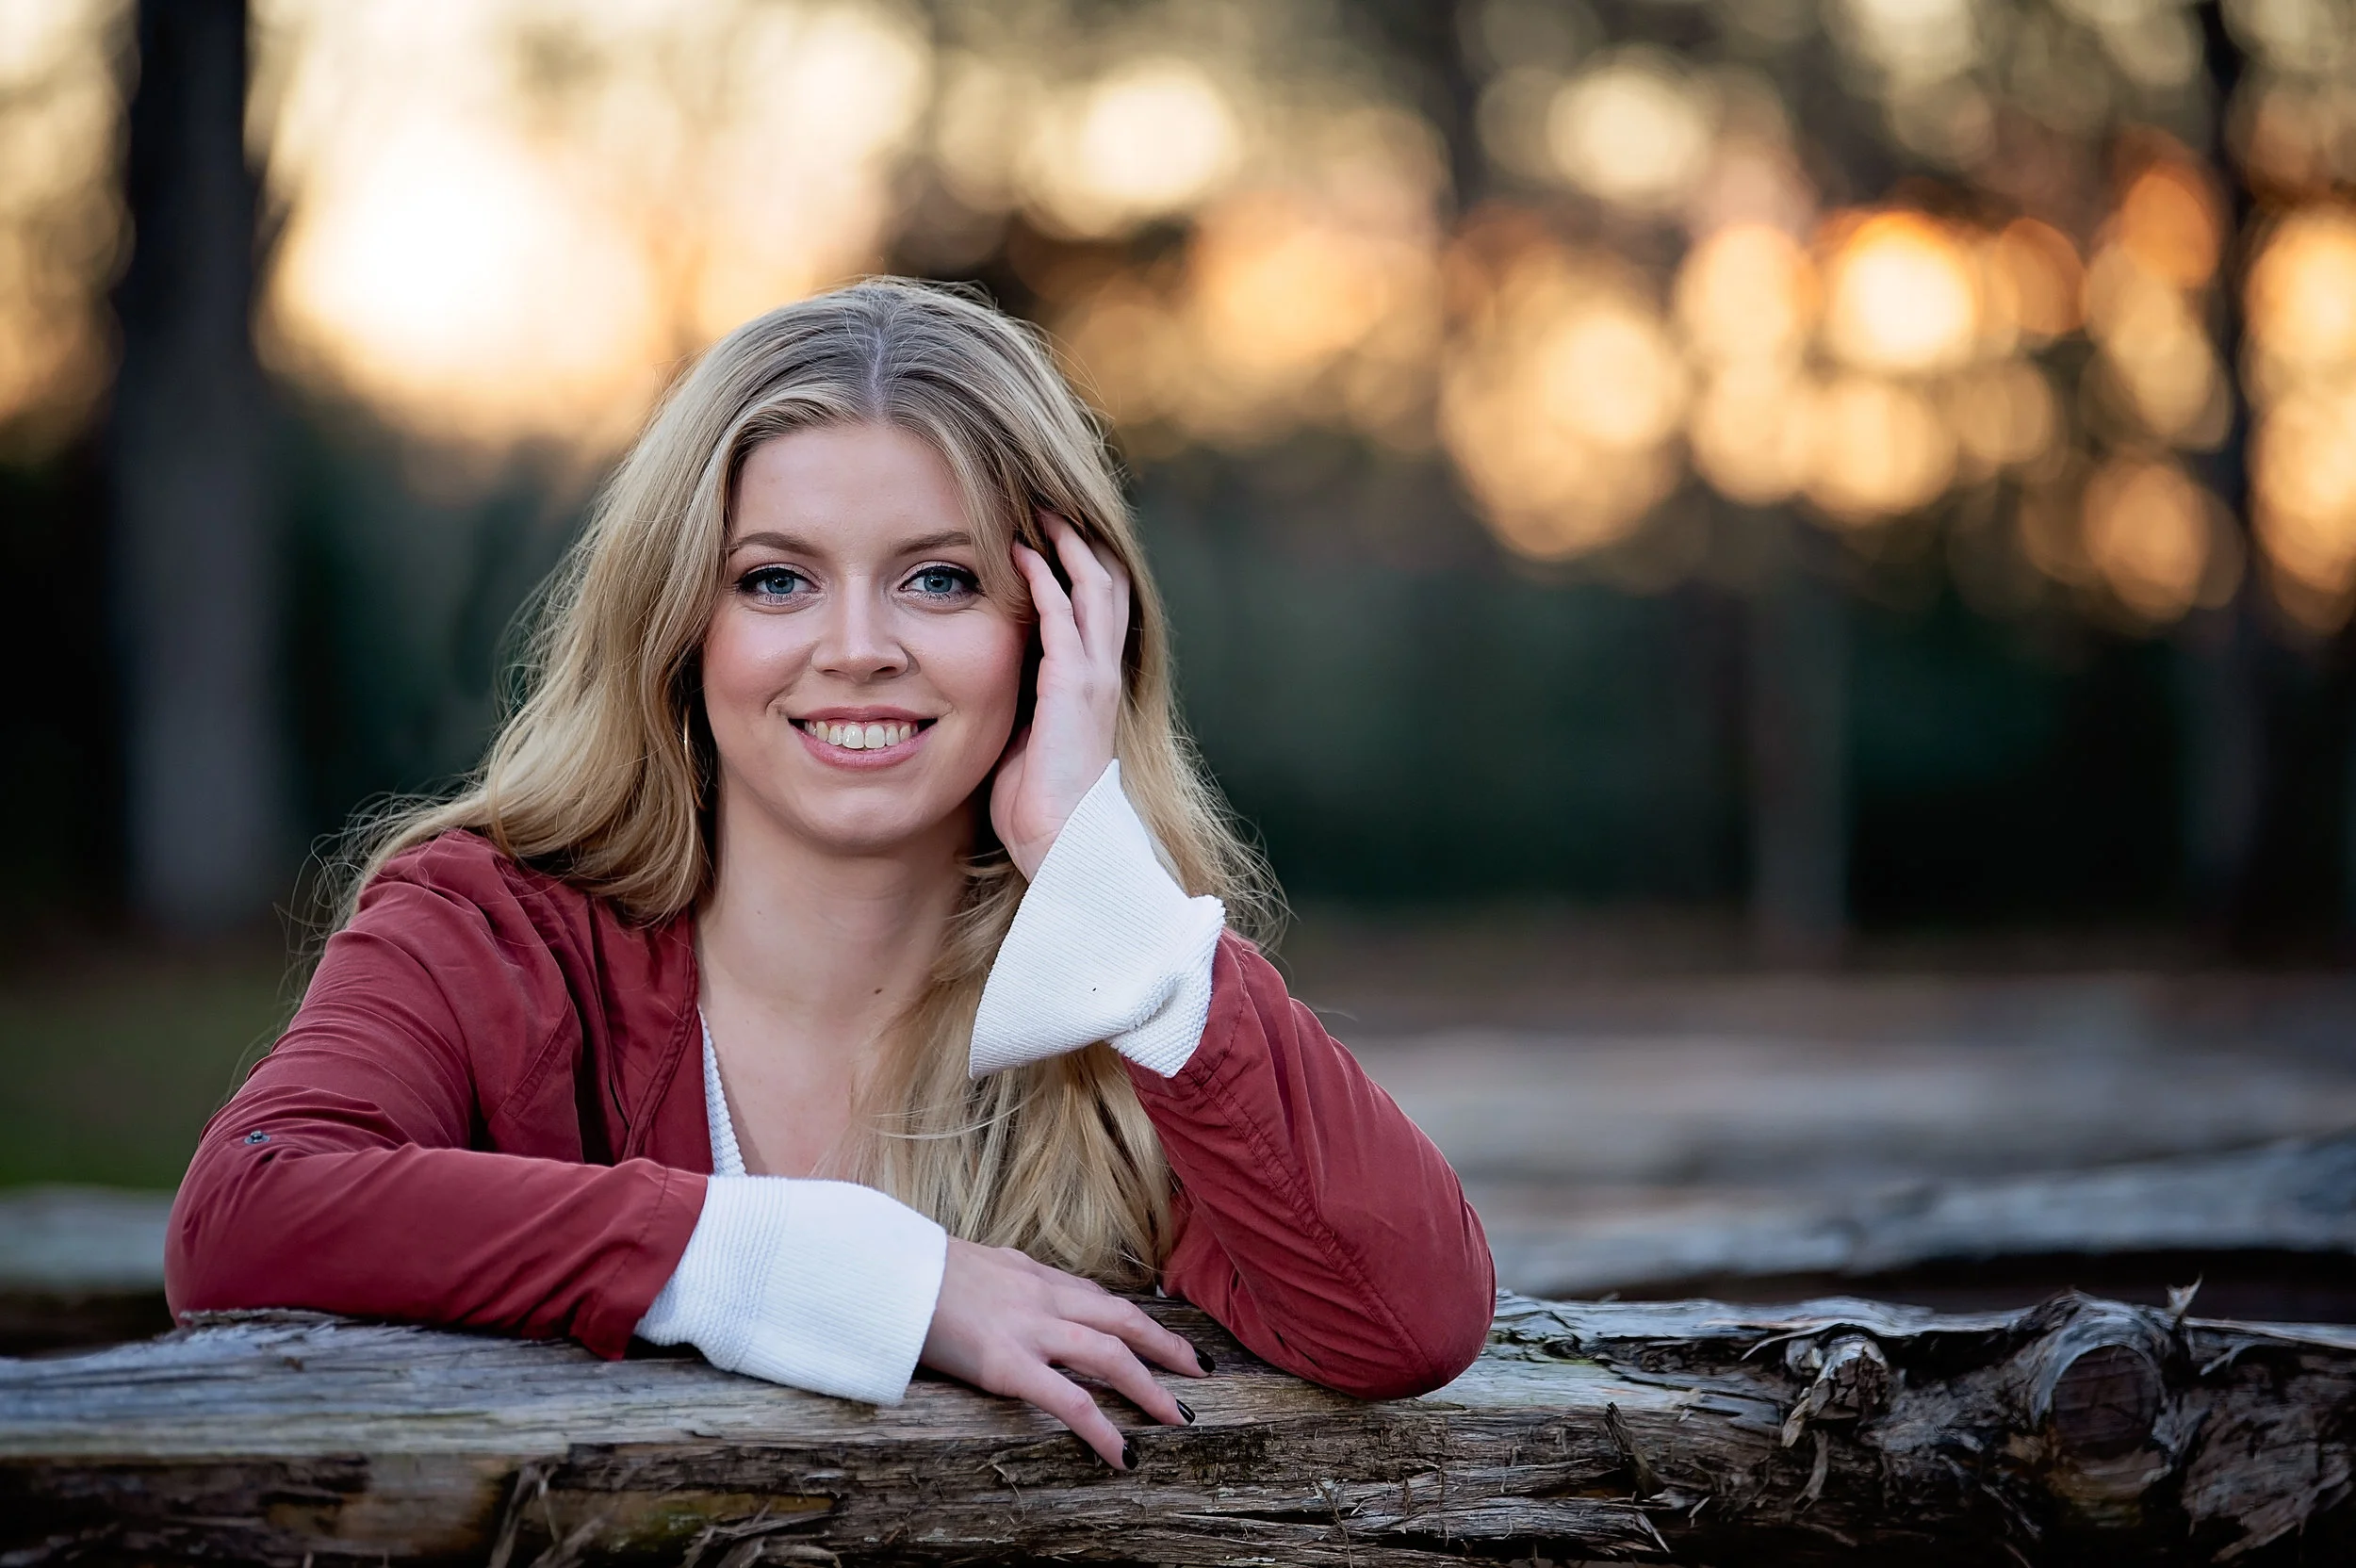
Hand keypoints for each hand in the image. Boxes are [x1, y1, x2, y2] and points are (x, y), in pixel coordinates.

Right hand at [920, 1237, 1206, 1468]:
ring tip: (1180, 1417)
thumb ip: (998, 1280)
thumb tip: (1005, 1285)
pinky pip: (1070, 1401)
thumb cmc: (913, 1271)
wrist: (880, 1271)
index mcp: (1029, 1274)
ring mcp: (1028, 1329)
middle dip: (1166, 1345)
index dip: (1132, 1316)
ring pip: (1111, 1355)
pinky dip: (1104, 1430)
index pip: (1095, 1295)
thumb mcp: (969, 1264)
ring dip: (1152, 1387)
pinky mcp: (1007, 1365)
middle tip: (1200, 1369)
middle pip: (1122, 1318)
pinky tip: (1126, 1455)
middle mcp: (1040, 1296)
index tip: (1157, 1332)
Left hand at [991, 513, 1130, 880]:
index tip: (1046, 530)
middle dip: (1081, 539)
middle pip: (1108, 583)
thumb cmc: (1038, 801)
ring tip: (1041, 509)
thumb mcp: (1025, 734)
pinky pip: (1065, 616)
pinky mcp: (1075, 686)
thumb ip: (1017, 698)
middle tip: (1047, 502)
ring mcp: (1094, 676)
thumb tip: (979, 678)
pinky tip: (1022, 552)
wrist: (1060, 844)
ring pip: (1095, 586)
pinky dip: (1046, 578)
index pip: (1097, 606)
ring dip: (1068, 544)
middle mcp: (1102, 672)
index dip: (1079, 564)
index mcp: (1093, 683)